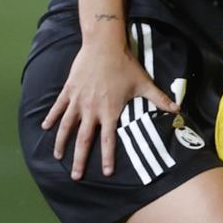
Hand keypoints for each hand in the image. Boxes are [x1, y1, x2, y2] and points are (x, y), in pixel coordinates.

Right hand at [39, 35, 177, 179]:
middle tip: (75, 176)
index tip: (105, 172)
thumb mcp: (144, 84)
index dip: (106, 157)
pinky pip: (58, 108)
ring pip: (67, 126)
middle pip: (83, 140)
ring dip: (61, 143)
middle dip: (79, 160)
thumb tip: (178, 109)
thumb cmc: (125, 65)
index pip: (108, 140)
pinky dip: (51, 118)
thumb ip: (160, 99)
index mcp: (110, 111)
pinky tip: (45, 128)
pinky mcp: (69, 90)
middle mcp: (92, 110)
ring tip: (58, 157)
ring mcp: (78, 101)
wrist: (104, 46)